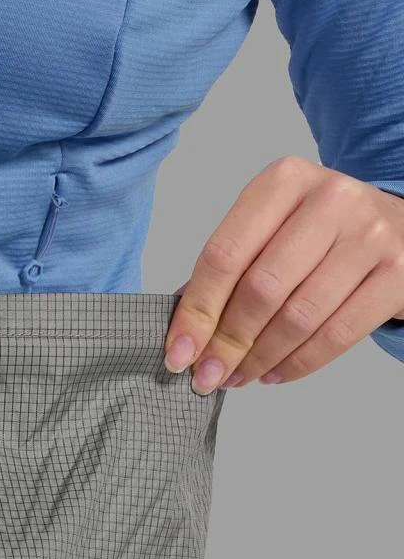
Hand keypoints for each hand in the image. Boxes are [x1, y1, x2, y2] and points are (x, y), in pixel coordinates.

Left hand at [163, 155, 403, 391]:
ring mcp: (370, 235)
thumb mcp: (274, 226)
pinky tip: (274, 373)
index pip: (224, 255)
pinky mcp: (399, 274)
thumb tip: (185, 329)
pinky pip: (338, 333)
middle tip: (207, 375)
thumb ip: (232, 266)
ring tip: (237, 377)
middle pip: (260, 288)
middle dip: (227, 342)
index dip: (197, 311)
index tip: (177, 352)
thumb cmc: (323, 230)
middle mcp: (330, 200)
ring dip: (259, 358)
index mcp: (283, 181)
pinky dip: (299, 363)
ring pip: (298, 316)